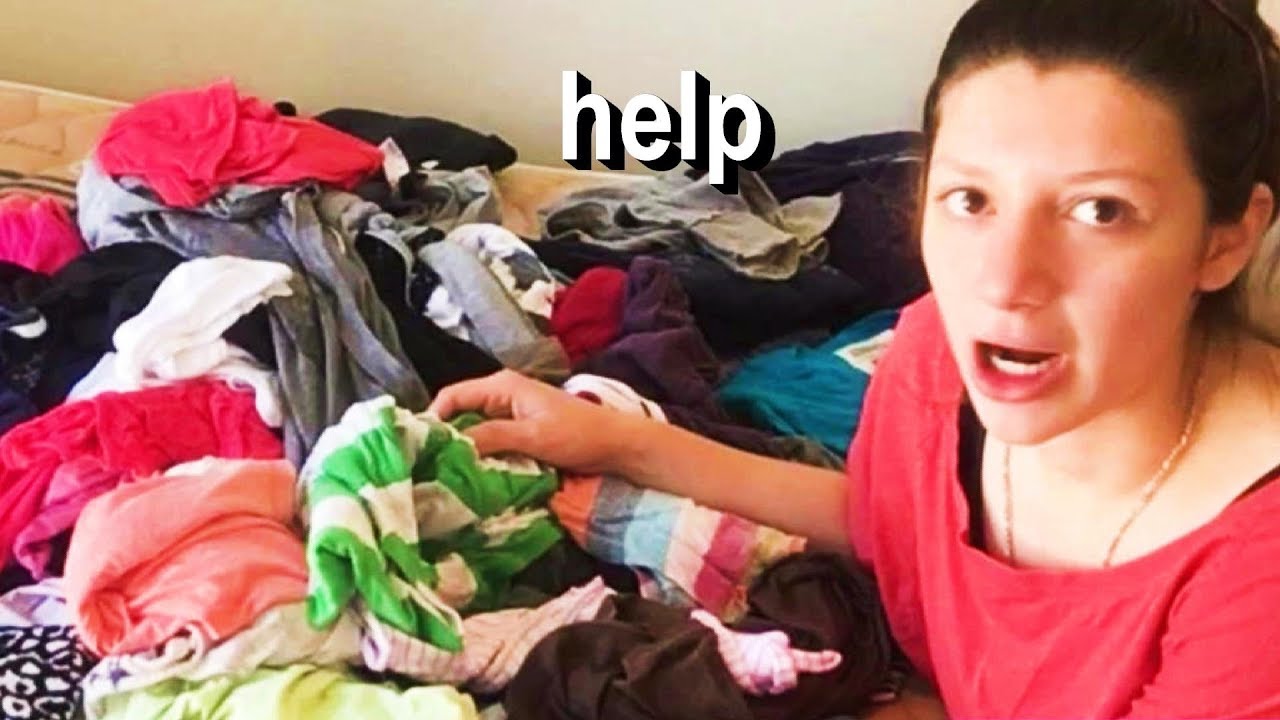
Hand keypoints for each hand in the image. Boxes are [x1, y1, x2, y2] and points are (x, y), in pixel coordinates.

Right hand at [428, 370, 639, 474]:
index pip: (451, 397)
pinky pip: (489, 442)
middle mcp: (501, 395)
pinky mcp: (518, 432)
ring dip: (462, 451)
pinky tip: (472, 476)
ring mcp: (510, 414)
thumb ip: (492, 437)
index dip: (432, 420)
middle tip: (428, 469)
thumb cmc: (578, 435)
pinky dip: (480, 456)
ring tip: (445, 477)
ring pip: (473, 431)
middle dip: (444, 439)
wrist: (616, 445)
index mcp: (501, 386)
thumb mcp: (533, 437)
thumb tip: (452, 448)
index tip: (418, 450)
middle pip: (459, 414)